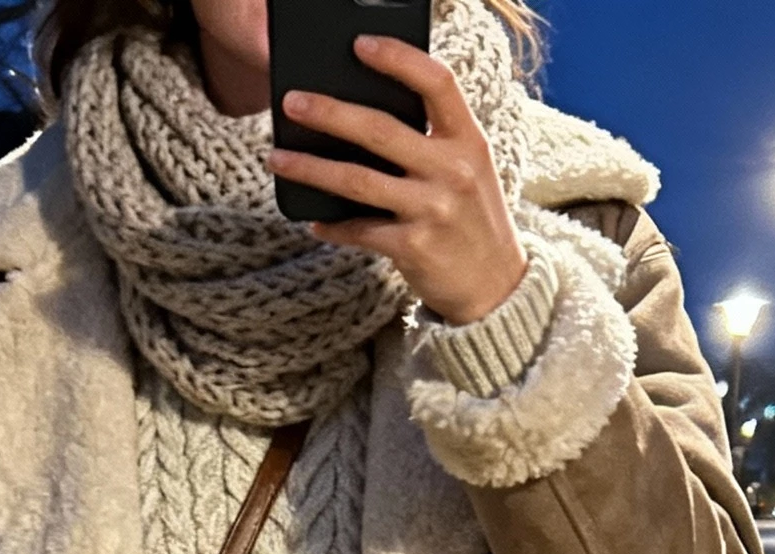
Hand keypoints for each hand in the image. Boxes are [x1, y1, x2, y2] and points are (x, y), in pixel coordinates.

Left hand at [272, 36, 526, 326]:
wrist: (496, 287)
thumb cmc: (472, 218)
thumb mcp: (469, 168)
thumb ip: (434, 140)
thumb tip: (365, 116)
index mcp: (468, 140)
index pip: (436, 83)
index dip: (398, 58)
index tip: (360, 45)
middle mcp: (452, 170)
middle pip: (380, 129)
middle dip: (329, 113)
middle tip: (292, 103)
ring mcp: (432, 210)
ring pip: (358, 180)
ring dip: (311, 168)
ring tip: (278, 159)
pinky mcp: (414, 248)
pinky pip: (360, 230)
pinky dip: (333, 225)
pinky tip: (313, 219)